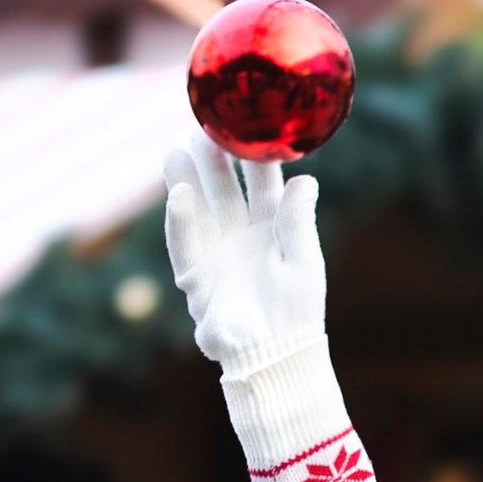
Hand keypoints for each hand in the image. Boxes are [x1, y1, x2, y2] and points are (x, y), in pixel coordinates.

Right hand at [160, 140, 327, 382]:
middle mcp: (241, 234)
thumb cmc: (296, 314)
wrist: (275, 357)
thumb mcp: (303, 263)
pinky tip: (179, 194)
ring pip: (199, 208)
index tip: (249, 123)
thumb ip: (299, 222)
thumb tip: (305, 180)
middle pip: (224, 188)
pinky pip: (185, 243)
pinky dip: (181, 220)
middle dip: (214, 158)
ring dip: (187, 179)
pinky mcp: (196, 276)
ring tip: (177, 148)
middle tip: (204, 125)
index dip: (254, 155)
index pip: (262, 183)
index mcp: (272, 228)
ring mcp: (216, 252)